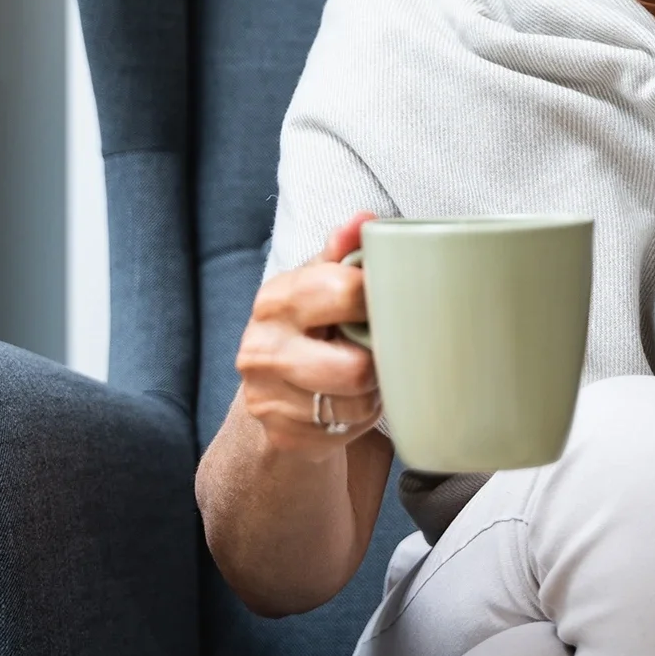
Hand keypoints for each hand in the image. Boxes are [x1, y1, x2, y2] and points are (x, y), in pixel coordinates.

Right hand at [233, 211, 381, 455]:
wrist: (273, 388)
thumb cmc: (311, 324)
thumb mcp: (321, 281)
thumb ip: (343, 251)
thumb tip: (364, 220)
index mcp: (276, 298)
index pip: (345, 291)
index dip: (381, 299)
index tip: (393, 302)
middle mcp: (261, 348)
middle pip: (355, 367)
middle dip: (379, 361)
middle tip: (381, 350)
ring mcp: (266, 398)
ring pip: (356, 404)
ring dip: (374, 392)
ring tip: (368, 376)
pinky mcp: (281, 435)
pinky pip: (345, 432)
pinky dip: (359, 419)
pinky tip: (350, 401)